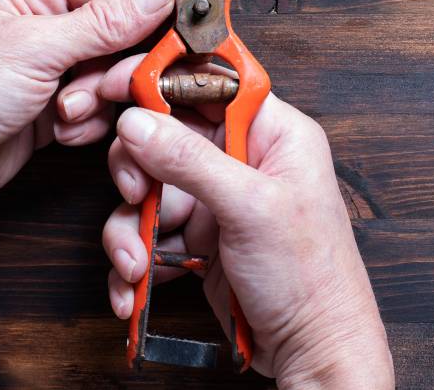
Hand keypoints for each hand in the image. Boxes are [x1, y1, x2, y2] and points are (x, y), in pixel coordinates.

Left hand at [0, 0, 173, 224]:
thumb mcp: (36, 46)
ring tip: (66, 109)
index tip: (180, 13)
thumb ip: (104, 21)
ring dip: (97, 96)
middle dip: (115, 60)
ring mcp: (40, 69)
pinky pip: (92, 107)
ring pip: (105, 73)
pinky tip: (60, 129)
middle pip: (110, 30)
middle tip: (118, 80)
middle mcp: (34, 25)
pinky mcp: (45, 109)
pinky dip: (85, 121)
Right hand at [101, 62, 393, 389]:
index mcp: (271, 132)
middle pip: (166, 131)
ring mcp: (216, 197)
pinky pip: (148, 227)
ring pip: (149, 184)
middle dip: (138, 166)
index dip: (162, 79)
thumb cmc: (311, 278)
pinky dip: (135, 255)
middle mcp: (241, 157)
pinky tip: (136, 285)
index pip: (209, 82)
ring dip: (131, 224)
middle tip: (135, 192)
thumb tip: (137, 121)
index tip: (119, 86)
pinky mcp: (198, 234)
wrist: (313, 354)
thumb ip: (189, 160)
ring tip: (135, 263)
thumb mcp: (250, 207)